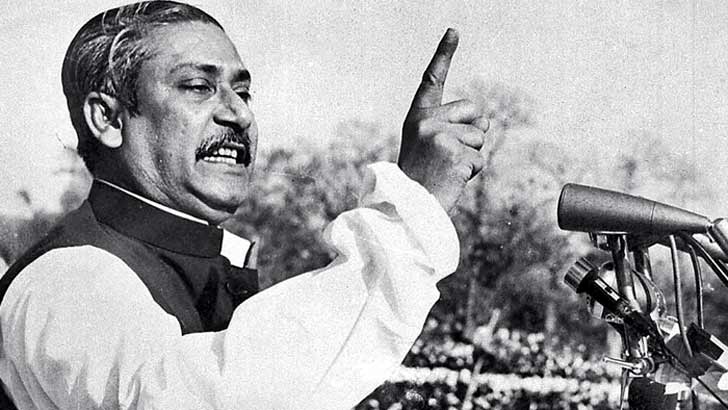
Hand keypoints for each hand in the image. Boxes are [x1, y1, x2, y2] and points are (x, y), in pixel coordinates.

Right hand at [398, 28, 489, 212]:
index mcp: (417, 117)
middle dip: (471, 133)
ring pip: (479, 138)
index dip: (444, 54)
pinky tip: (450, 179)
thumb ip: (453, 127)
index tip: (454, 30)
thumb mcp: (430, 145)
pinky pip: (479, 159)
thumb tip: (485, 122)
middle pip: (473, 112)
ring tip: (445, 170)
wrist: (406, 207)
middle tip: (446, 156)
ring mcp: (440, 137)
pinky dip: (471, 172)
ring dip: (470, 157)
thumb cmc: (421, 177)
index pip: (432, 81)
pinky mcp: (455, 154)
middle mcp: (426, 122)